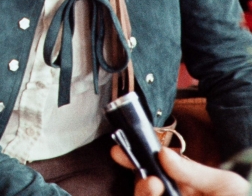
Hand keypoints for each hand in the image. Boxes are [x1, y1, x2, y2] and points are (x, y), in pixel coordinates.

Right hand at [111, 145, 249, 195]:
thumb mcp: (226, 185)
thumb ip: (194, 172)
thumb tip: (164, 154)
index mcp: (185, 186)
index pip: (154, 170)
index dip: (135, 159)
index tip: (119, 153)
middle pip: (144, 191)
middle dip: (141, 185)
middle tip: (152, 182)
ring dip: (144, 194)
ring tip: (156, 189)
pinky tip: (158, 194)